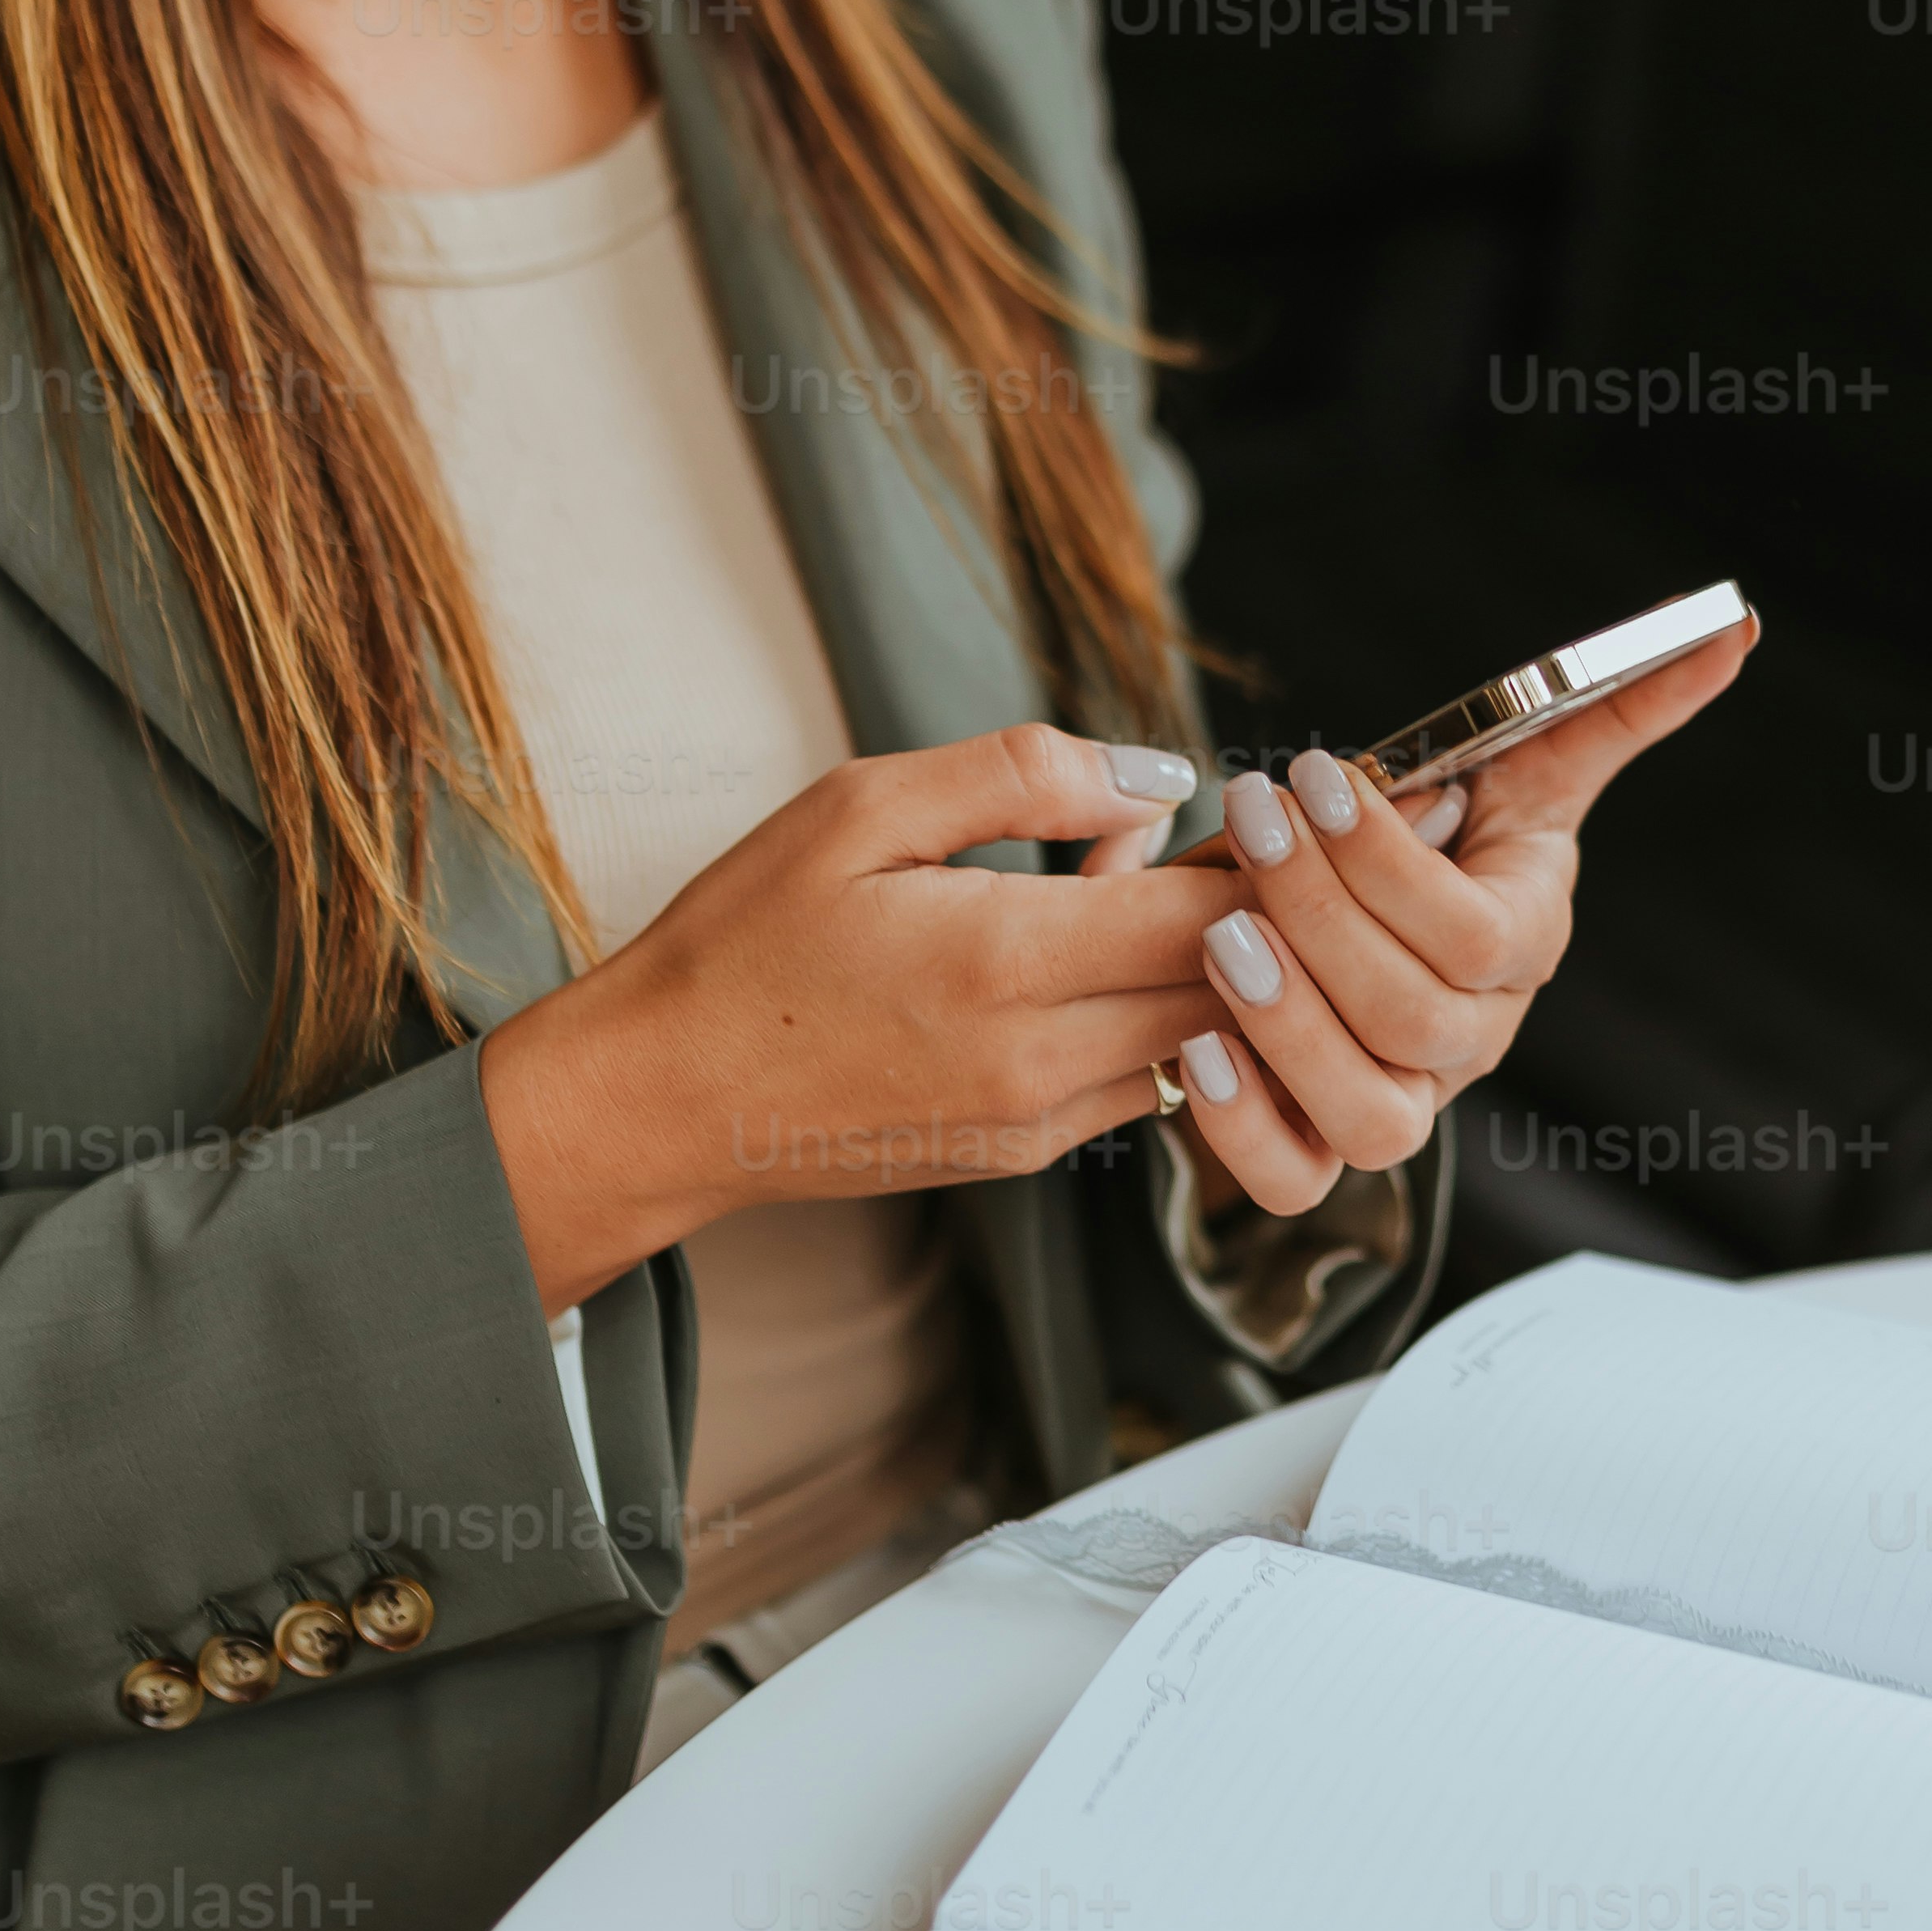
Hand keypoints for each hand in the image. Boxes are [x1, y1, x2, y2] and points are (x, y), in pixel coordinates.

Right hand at [480, 726, 1237, 1313]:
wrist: (663, 1095)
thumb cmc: (746, 936)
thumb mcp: (862, 807)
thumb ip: (1024, 775)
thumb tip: (1160, 777)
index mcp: (1004, 958)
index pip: (1213, 917)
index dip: (1265, 860)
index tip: (1268, 808)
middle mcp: (1040, 1059)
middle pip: (1232, 990)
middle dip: (1256, 914)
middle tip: (1237, 836)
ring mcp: (1037, 1122)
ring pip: (1199, 1043)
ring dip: (1203, 966)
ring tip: (1131, 881)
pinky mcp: (1022, 1155)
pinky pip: (1138, 1080)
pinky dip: (1147, 1012)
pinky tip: (1081, 948)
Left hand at [1166, 610, 1757, 1215]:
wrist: (1370, 913)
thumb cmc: (1442, 830)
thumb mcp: (1522, 762)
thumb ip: (1616, 704)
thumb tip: (1737, 623)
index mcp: (1523, 947)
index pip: (1471, 936)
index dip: (1387, 865)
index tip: (1312, 774)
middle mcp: (1474, 1040)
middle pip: (1413, 1017)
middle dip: (1320, 914)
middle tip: (1249, 820)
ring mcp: (1405, 1102)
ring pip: (1371, 1117)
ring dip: (1289, 1025)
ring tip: (1220, 933)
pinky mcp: (1322, 1146)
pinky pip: (1297, 1183)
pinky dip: (1245, 1129)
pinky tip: (1197, 1049)